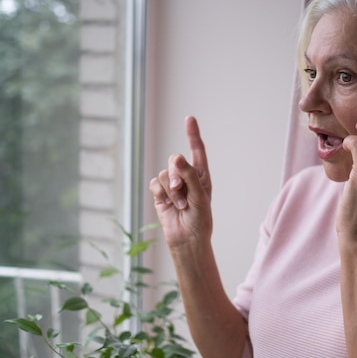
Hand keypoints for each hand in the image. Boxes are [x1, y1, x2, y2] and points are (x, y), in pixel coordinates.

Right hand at [149, 116, 212, 247]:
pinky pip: (155, 184)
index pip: (197, 150)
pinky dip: (161, 194)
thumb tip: (176, 157)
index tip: (189, 118)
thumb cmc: (200, 219)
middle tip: (183, 191)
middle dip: (177, 175)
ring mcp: (172, 185)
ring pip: (164, 174)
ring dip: (171, 191)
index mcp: (201, 175)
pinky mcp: (160, 194)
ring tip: (181, 205)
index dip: (192, 134)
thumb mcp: (200, 196)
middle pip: (175, 160)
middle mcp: (186, 177)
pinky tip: (168, 205)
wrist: (188, 239)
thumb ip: (189, 175)